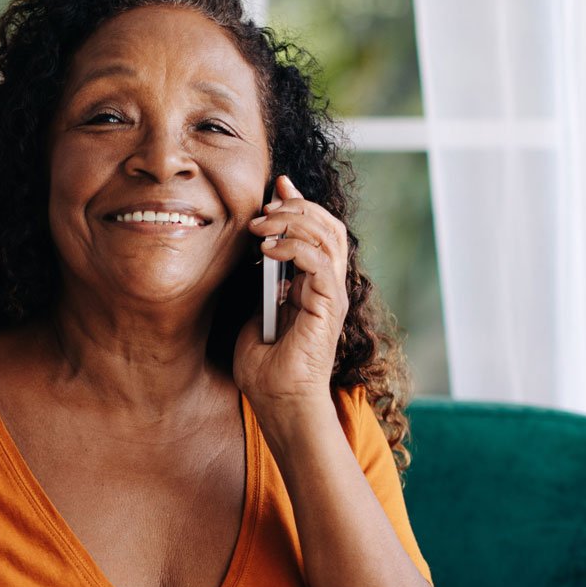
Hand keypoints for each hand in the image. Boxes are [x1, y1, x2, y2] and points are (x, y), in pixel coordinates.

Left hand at [235, 174, 349, 408]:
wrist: (279, 402)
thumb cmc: (267, 369)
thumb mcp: (254, 315)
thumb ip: (260, 288)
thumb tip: (253, 258)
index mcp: (314, 285)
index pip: (317, 231)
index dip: (299, 202)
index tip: (276, 184)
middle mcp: (328, 286)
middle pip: (327, 225)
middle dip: (296, 204)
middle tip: (265, 203)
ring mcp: (331, 295)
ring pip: (327, 236)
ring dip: (292, 221)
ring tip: (262, 224)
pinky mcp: (328, 306)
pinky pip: (319, 261)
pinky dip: (294, 247)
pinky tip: (268, 250)